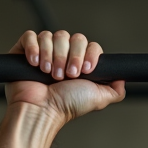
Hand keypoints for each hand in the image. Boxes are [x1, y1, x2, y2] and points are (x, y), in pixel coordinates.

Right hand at [5, 30, 125, 124]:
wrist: (42, 110)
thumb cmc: (66, 106)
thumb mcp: (99, 98)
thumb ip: (115, 89)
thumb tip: (122, 78)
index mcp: (78, 63)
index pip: (87, 44)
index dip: (87, 54)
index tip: (85, 70)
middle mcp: (62, 55)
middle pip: (70, 37)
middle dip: (68, 57)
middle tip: (66, 75)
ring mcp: (43, 52)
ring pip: (51, 36)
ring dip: (52, 56)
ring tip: (49, 74)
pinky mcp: (25, 51)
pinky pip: (31, 36)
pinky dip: (34, 48)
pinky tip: (35, 64)